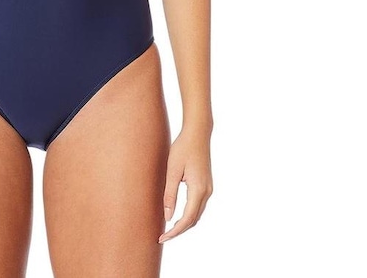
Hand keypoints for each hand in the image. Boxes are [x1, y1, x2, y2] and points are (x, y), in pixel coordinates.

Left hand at [159, 125, 212, 242]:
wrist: (197, 133)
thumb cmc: (182, 148)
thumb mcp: (172, 170)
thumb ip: (170, 194)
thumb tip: (168, 217)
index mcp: (198, 189)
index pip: (187, 219)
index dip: (175, 231)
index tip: (162, 238)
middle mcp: (207, 192)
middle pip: (194, 220)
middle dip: (179, 231)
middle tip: (162, 236)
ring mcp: (209, 189)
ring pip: (197, 214)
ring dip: (184, 224)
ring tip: (168, 229)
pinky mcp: (206, 185)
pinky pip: (198, 206)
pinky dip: (188, 214)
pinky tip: (177, 214)